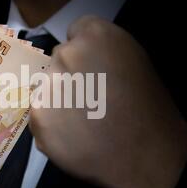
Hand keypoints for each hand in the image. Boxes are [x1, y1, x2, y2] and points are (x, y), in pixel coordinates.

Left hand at [29, 16, 186, 187]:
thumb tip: (84, 58)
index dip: (86, 52)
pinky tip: (75, 136)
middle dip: (71, 75)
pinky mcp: (38, 117)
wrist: (146, 155)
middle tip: (90, 98)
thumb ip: (104, 51)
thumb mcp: (135, 63)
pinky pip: (41, 115)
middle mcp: (67, 54)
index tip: (94, 70)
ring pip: (47, 88)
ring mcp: (49, 86)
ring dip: (59, 100)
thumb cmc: (149, 109)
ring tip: (84, 121)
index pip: (76, 32)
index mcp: (96, 35)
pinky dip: (53, 125)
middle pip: (59, 59)